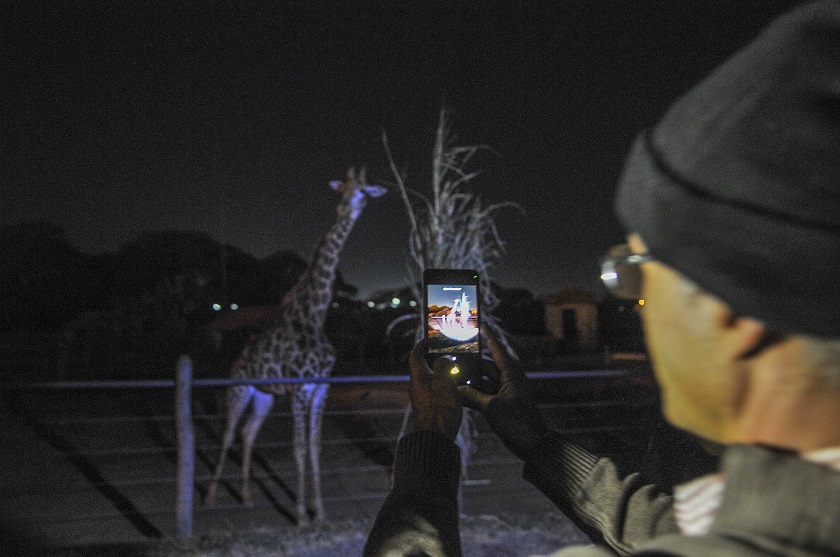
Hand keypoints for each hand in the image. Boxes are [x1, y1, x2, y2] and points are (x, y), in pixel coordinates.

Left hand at [407, 340, 462, 441]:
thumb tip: (444, 359)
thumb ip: (443, 364)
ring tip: (457, 368)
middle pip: (423, 366)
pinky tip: (457, 388)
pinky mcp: (430, 408)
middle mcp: (417, 386)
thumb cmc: (440, 409)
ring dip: (442, 372)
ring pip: (431, 379)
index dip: (422, 344)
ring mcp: (423, 398)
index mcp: (418, 376)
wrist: (436, 438)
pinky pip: (436, 391)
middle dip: (435, 358)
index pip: (416, 355)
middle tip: (449, 353)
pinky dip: (445, 385)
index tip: (429, 338)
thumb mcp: (444, 381)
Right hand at [458, 326, 547, 459]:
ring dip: (471, 378)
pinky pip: (485, 391)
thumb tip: (454, 390)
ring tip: (453, 373)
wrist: (532, 445)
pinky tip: (460, 392)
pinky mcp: (502, 402)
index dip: (487, 335)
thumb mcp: (491, 408)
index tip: (479, 323)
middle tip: (455, 353)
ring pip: (485, 378)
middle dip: (472, 360)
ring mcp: (506, 390)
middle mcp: (509, 378)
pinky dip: (474, 391)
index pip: (497, 349)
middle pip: (487, 363)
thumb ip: (472, 396)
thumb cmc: (518, 423)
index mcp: (511, 374)